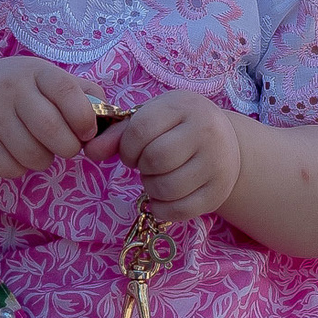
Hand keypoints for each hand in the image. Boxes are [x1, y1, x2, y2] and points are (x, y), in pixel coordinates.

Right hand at [0, 56, 99, 177]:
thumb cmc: (22, 87)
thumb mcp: (49, 77)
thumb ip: (84, 94)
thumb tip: (109, 119)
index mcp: (36, 72)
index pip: (66, 91)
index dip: (84, 117)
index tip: (87, 131)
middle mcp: (12, 90)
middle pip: (50, 128)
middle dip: (69, 147)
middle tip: (68, 146)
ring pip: (31, 154)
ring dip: (45, 160)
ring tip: (41, 148)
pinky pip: (10, 169)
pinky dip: (21, 168)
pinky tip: (19, 153)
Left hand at [89, 89, 240, 220]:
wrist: (228, 143)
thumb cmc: (180, 127)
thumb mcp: (153, 118)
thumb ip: (119, 133)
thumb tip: (89, 151)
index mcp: (184, 107)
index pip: (141, 129)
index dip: (127, 147)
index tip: (132, 151)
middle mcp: (206, 132)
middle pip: (155, 159)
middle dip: (141, 167)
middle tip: (147, 165)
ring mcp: (216, 164)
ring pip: (166, 188)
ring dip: (151, 188)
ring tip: (157, 178)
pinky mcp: (218, 192)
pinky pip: (179, 211)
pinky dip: (162, 209)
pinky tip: (163, 198)